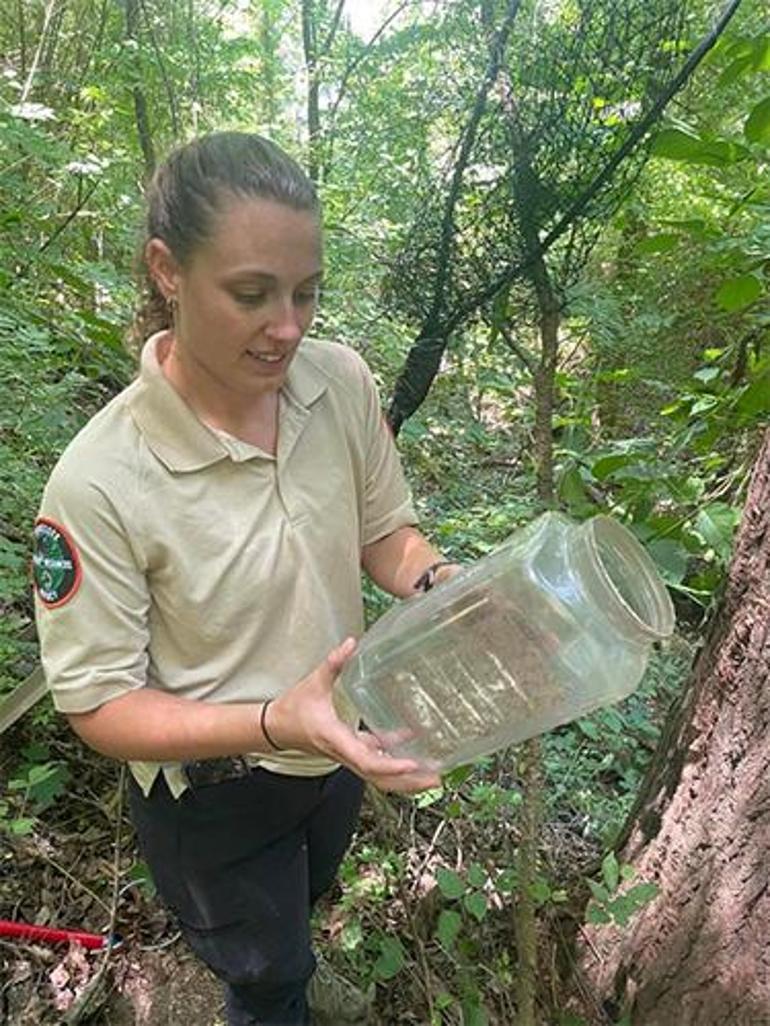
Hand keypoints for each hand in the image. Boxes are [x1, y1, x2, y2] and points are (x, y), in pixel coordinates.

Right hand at [265, 638, 440, 793]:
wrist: (275, 728)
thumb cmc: (293, 709)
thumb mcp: (313, 683)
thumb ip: (333, 664)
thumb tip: (351, 644)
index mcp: (336, 739)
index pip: (366, 760)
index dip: (389, 765)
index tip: (411, 763)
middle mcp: (344, 753)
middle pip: (379, 777)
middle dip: (407, 781)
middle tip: (436, 777)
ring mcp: (348, 755)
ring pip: (379, 775)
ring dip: (406, 778)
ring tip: (433, 773)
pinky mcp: (350, 751)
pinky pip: (375, 761)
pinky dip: (394, 760)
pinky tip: (414, 749)